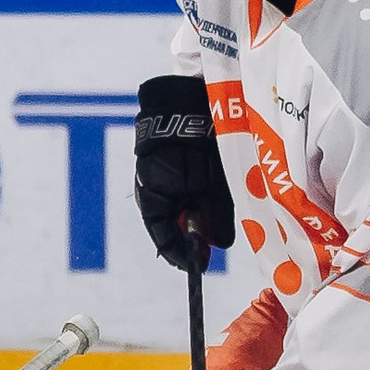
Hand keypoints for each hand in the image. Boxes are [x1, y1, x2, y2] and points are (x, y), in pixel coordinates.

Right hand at [134, 74, 234, 271]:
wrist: (189, 103)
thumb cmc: (199, 145)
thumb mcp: (212, 186)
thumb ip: (216, 217)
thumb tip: (218, 245)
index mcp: (154, 200)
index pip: (164, 239)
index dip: (183, 255)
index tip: (200, 266)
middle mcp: (151, 191)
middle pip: (170, 225)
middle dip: (190, 238)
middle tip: (209, 249)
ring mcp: (157, 178)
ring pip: (177, 209)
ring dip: (194, 219)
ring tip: (212, 225)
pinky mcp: (168, 164)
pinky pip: (180, 192)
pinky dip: (193, 201)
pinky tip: (207, 202)